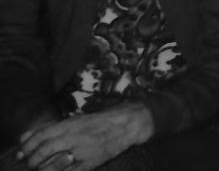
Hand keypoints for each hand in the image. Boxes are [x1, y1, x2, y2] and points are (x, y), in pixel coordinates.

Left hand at [18, 103, 152, 170]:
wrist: (127, 125)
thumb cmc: (99, 122)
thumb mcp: (75, 120)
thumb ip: (51, 128)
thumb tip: (25, 136)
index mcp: (71, 124)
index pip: (42, 135)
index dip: (28, 145)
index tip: (23, 151)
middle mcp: (76, 136)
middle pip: (45, 150)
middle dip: (33, 159)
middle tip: (31, 162)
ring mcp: (84, 151)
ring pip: (54, 164)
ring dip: (43, 169)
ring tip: (41, 169)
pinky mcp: (92, 162)